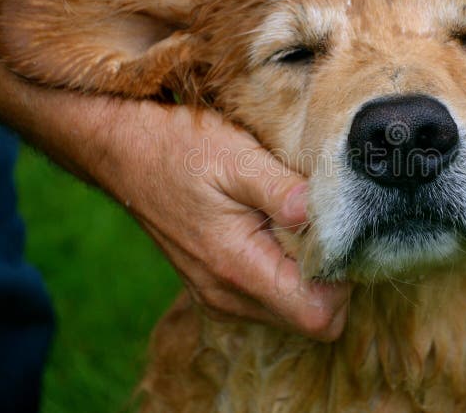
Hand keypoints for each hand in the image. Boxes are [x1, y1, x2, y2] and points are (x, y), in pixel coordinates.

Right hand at [96, 100, 350, 340]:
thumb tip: (319, 214)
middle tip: (320, 222)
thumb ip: (281, 190)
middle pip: (311, 318)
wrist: (123, 151)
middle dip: (330, 277)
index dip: (342, 281)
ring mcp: (219, 294)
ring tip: (295, 220)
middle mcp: (228, 294)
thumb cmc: (178, 148)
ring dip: (306, 272)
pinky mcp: (215, 285)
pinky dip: (283, 270)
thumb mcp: (236, 156)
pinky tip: (274, 228)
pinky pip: (268, 296)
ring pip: (291, 309)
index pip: (319, 315)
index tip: (340, 234)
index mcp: (238, 267)